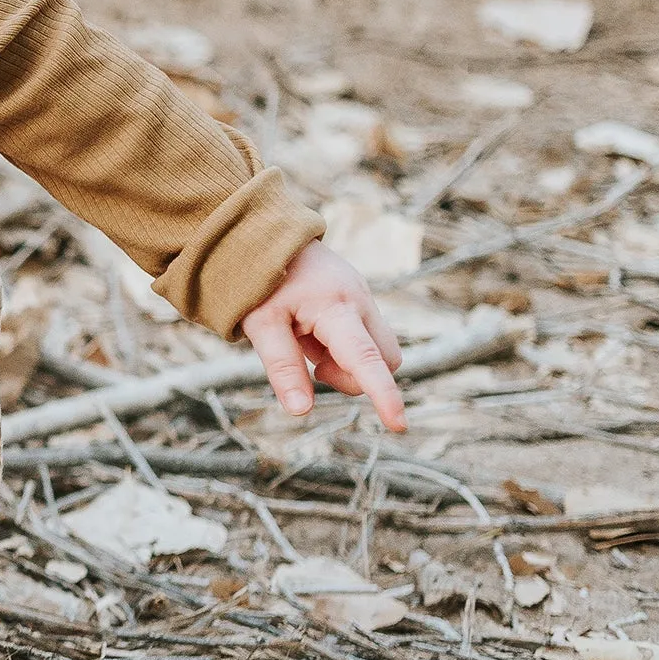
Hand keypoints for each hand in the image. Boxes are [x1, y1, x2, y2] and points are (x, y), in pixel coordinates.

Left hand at [239, 240, 405, 432]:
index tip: (398, 424)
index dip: (383, 394)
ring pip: (378, 352)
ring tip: (309, 342)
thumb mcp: (261, 324)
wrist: (266, 235)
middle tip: (312, 363)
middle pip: (384, 361)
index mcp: (337, 308)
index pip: (366, 359)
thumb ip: (282, 367)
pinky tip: (315, 333)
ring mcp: (365, 300)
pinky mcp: (361, 301)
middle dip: (354, 377)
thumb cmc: (260, 281)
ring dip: (347, 363)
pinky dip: (343, 349)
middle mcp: (361, 303)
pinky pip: (366, 338)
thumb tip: (301, 411)